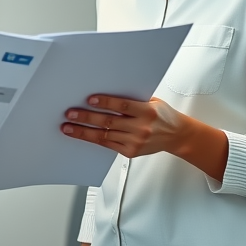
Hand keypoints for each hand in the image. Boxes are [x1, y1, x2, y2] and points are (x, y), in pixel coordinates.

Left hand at [60, 95, 187, 157]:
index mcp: (147, 111)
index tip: (89, 100)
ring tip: (69, 127)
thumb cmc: (163, 115)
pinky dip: (94, 139)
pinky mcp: (131, 152)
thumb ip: (132, 99)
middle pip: (109, 122)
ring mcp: (135, 141)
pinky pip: (108, 144)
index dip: (105, 103)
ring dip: (84, 131)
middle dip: (87, 117)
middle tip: (71, 114)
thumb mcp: (152, 101)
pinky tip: (83, 135)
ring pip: (105, 135)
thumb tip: (106, 93)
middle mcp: (141, 127)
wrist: (176, 135)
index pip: (122, 106)